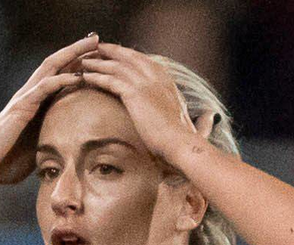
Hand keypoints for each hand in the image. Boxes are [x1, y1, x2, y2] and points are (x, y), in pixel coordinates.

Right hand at [0, 35, 97, 188]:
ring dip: (72, 55)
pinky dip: (61, 80)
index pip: (60, 75)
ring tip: (92, 45)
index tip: (100, 57)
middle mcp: (30, 94)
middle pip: (57, 63)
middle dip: (78, 50)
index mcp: (36, 103)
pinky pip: (44, 88)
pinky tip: (78, 76)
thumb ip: (53, 140)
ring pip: (51, 67)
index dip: (78, 64)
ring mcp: (24, 98)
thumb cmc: (6, 161)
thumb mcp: (38, 149)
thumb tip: (74, 150)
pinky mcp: (20, 107)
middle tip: (98, 39)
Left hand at [78, 43, 215, 162]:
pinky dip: (96, 76)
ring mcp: (146, 83)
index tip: (116, 55)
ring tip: (84, 61)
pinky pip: (109, 79)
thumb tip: (209, 117)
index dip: (128, 57)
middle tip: (95, 50)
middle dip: (111, 52)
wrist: (181, 146)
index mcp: (168, 81)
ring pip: (116, 65)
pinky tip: (85, 76)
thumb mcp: (188, 123)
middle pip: (129, 56)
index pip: (144, 61)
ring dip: (98, 61)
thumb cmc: (183, 141)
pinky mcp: (135, 93)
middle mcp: (157, 76)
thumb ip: (195, 117)